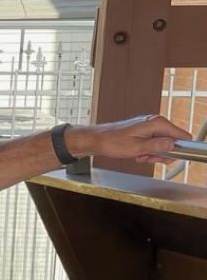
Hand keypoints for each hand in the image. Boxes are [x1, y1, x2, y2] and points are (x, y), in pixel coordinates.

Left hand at [67, 114, 191, 163]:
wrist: (96, 140)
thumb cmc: (111, 142)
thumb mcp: (137, 148)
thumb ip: (157, 146)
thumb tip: (173, 145)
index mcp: (157, 123)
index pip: (183, 136)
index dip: (179, 149)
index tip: (169, 157)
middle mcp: (155, 122)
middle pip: (173, 141)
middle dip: (163, 153)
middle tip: (149, 158)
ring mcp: (149, 126)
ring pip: (163, 144)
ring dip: (154, 153)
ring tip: (140, 155)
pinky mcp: (144, 131)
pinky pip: (154, 143)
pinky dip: (148, 151)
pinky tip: (138, 153)